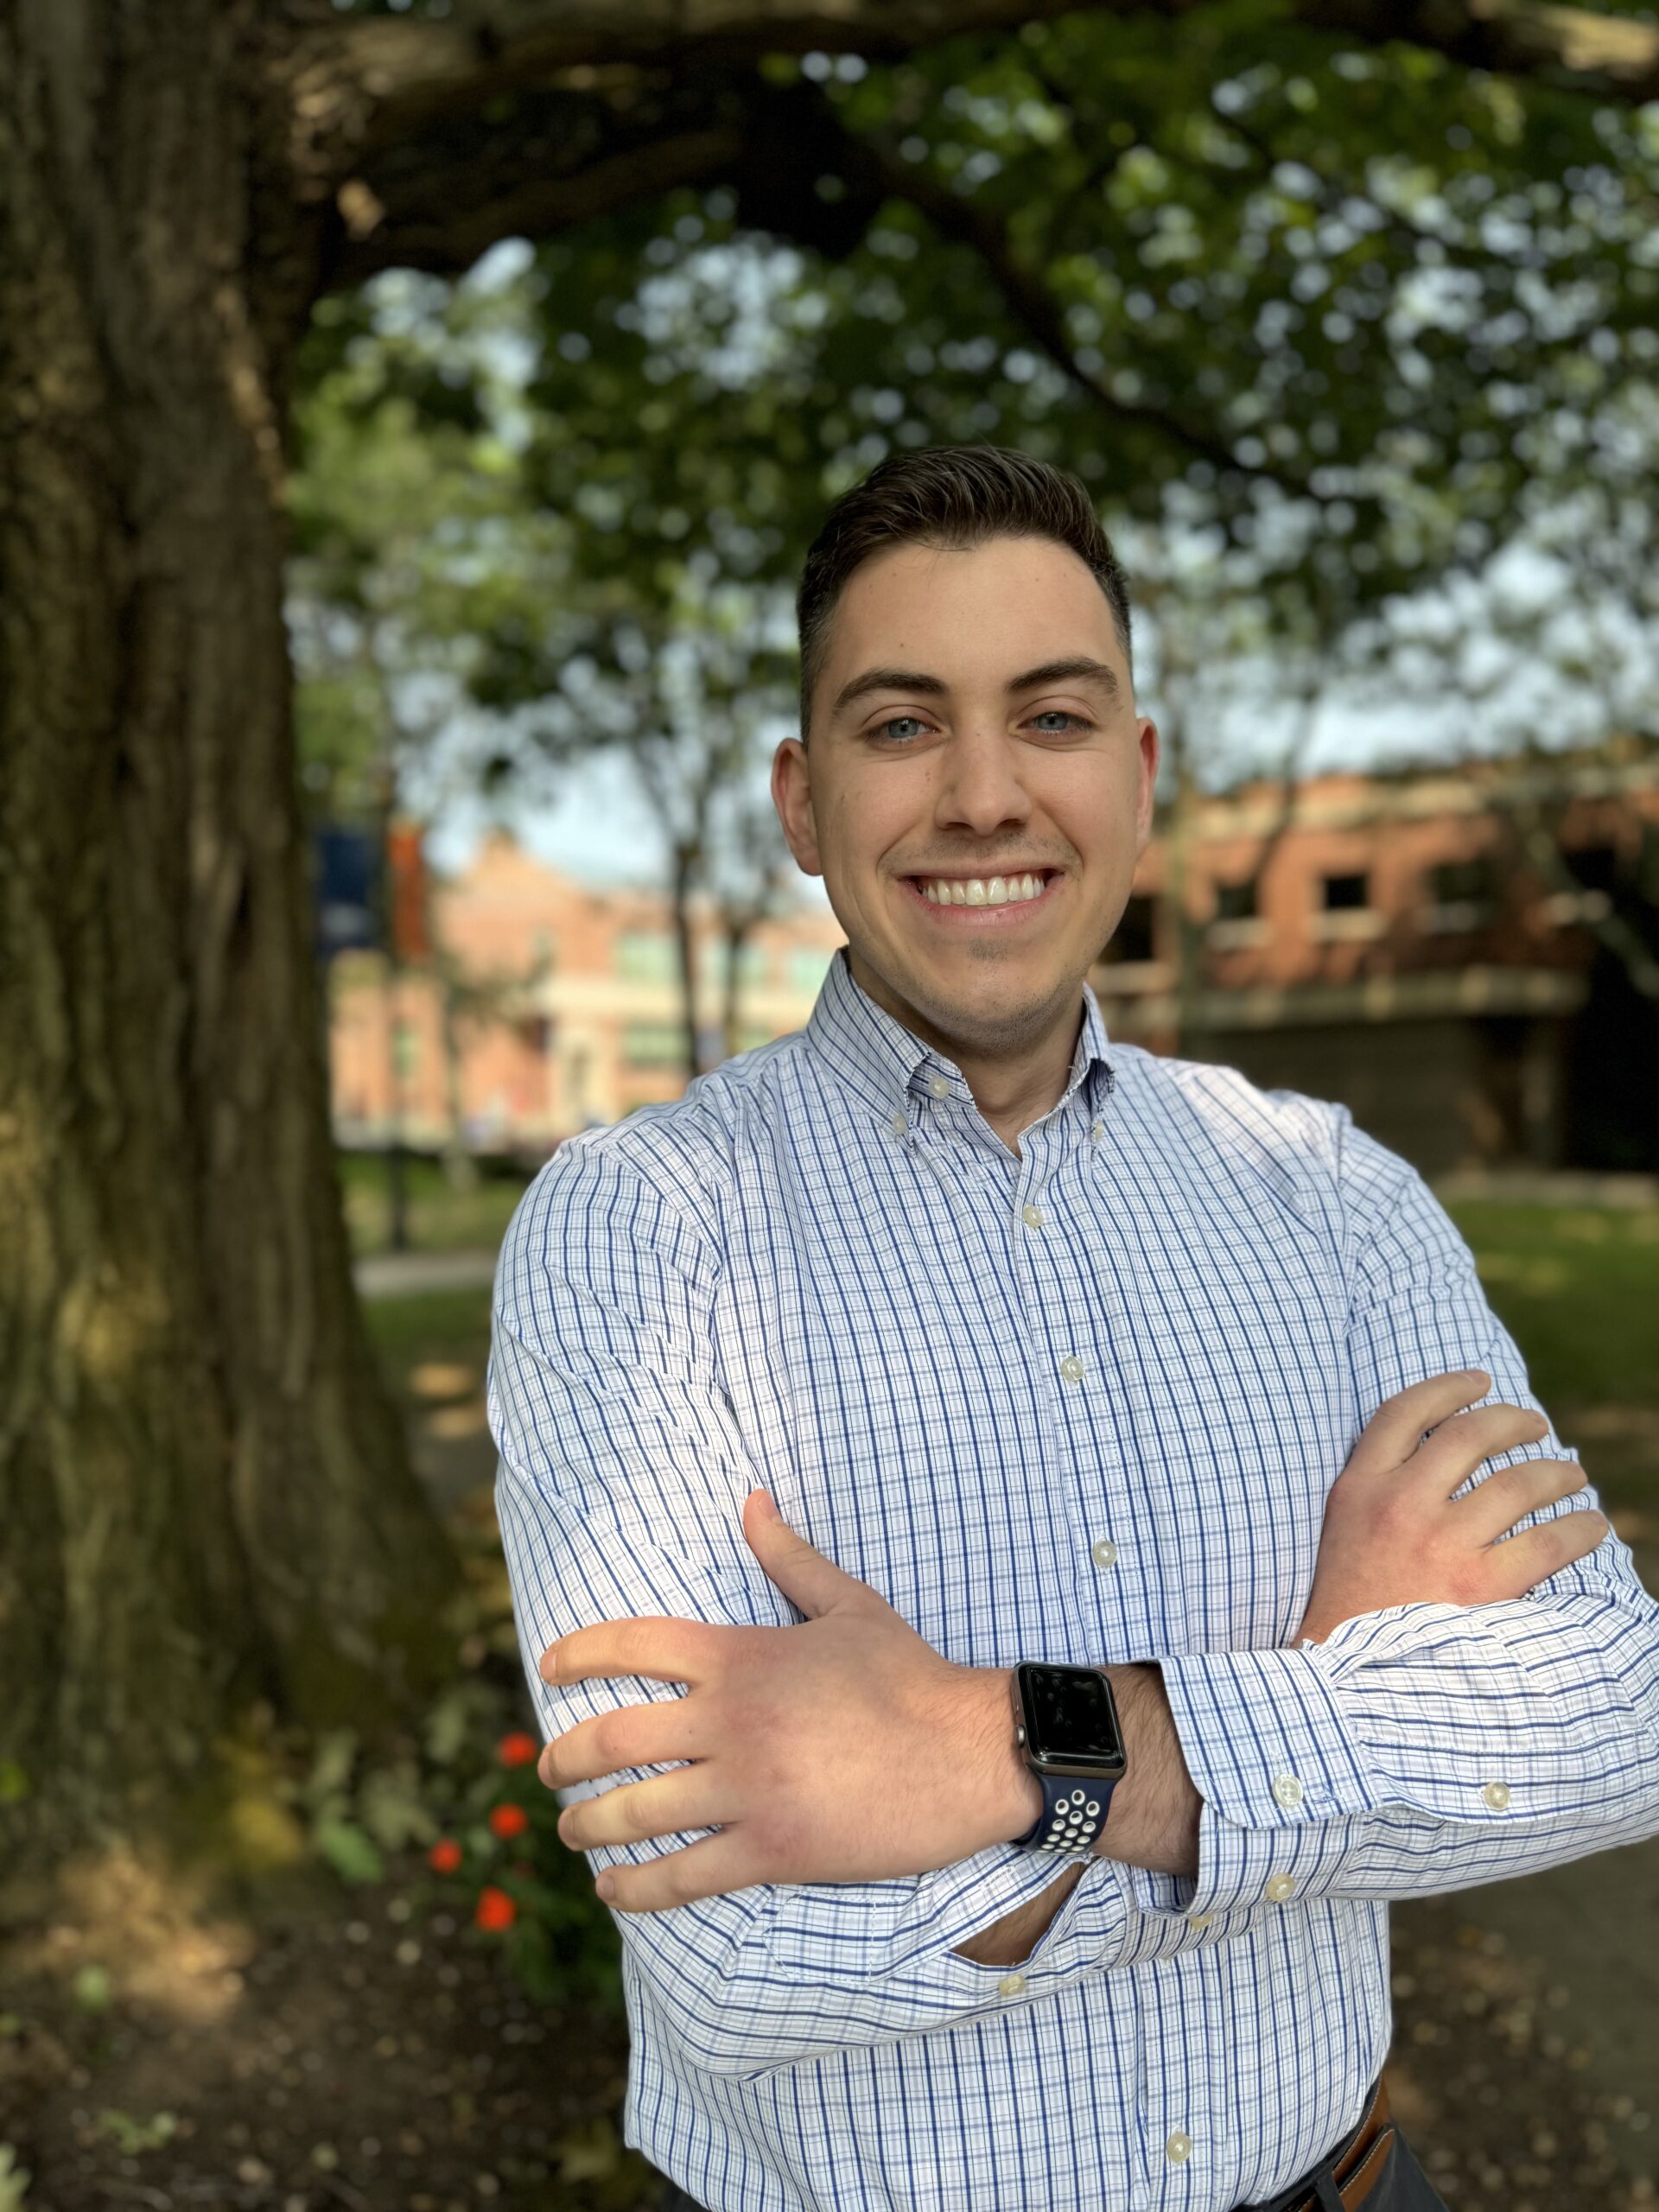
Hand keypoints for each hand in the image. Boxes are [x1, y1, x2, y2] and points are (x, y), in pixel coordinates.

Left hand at [536, 1490, 1037, 1910]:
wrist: (969, 1753)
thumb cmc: (910, 1675)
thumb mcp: (848, 1605)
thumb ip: (788, 1556)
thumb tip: (752, 1500)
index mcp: (742, 1655)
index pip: (634, 1644)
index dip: (578, 1653)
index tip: (547, 1667)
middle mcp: (731, 1719)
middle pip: (613, 1737)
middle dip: (563, 1756)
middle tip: (549, 1768)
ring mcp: (748, 1788)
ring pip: (636, 1812)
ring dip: (587, 1826)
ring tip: (571, 1831)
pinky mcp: (772, 1850)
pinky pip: (682, 1874)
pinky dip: (637, 1888)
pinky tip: (616, 1890)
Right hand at [1296, 1371, 1607, 1643]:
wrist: (1342, 1667)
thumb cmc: (1349, 1596)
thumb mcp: (1344, 1523)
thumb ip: (1379, 1483)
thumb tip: (1441, 1449)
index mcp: (1361, 1485)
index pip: (1404, 1411)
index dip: (1447, 1386)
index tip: (1479, 1379)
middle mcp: (1400, 1504)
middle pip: (1469, 1435)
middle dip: (1513, 1420)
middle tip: (1537, 1424)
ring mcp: (1439, 1542)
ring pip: (1516, 1484)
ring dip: (1556, 1472)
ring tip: (1573, 1475)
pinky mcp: (1476, 1584)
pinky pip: (1545, 1544)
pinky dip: (1577, 1530)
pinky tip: (1592, 1525)